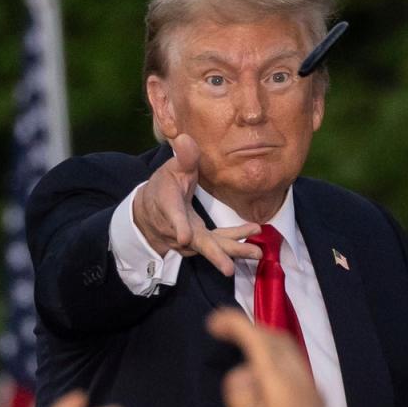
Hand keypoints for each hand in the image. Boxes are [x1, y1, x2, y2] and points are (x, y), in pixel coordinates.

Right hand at [133, 134, 261, 275]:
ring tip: (257, 254)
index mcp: (167, 206)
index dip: (178, 226)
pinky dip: (236, 240)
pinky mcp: (201, 241)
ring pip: (212, 247)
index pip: (173, 216)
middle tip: (228, 268)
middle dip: (214, 254)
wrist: (150, 211)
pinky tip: (255, 234)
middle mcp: (179, 228)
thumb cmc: (163, 186)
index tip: (184, 238)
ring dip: (234, 251)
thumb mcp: (170, 169)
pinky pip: (219, 242)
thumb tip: (185, 138)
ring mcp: (191, 238)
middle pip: (197, 243)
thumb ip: (182, 157)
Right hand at [207, 309, 335, 406]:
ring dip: (262, 339)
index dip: (236, 324)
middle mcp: (301, 378)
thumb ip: (242, 396)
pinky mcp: (315, 397)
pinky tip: (261, 370)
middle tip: (222, 331)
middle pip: (276, 337)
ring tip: (238, 344)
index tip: (213, 321)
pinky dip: (273, 354)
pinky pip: (292, 362)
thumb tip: (239, 371)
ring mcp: (311, 386)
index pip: (259, 340)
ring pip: (287, 348)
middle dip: (248, 327)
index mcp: (283, 383)